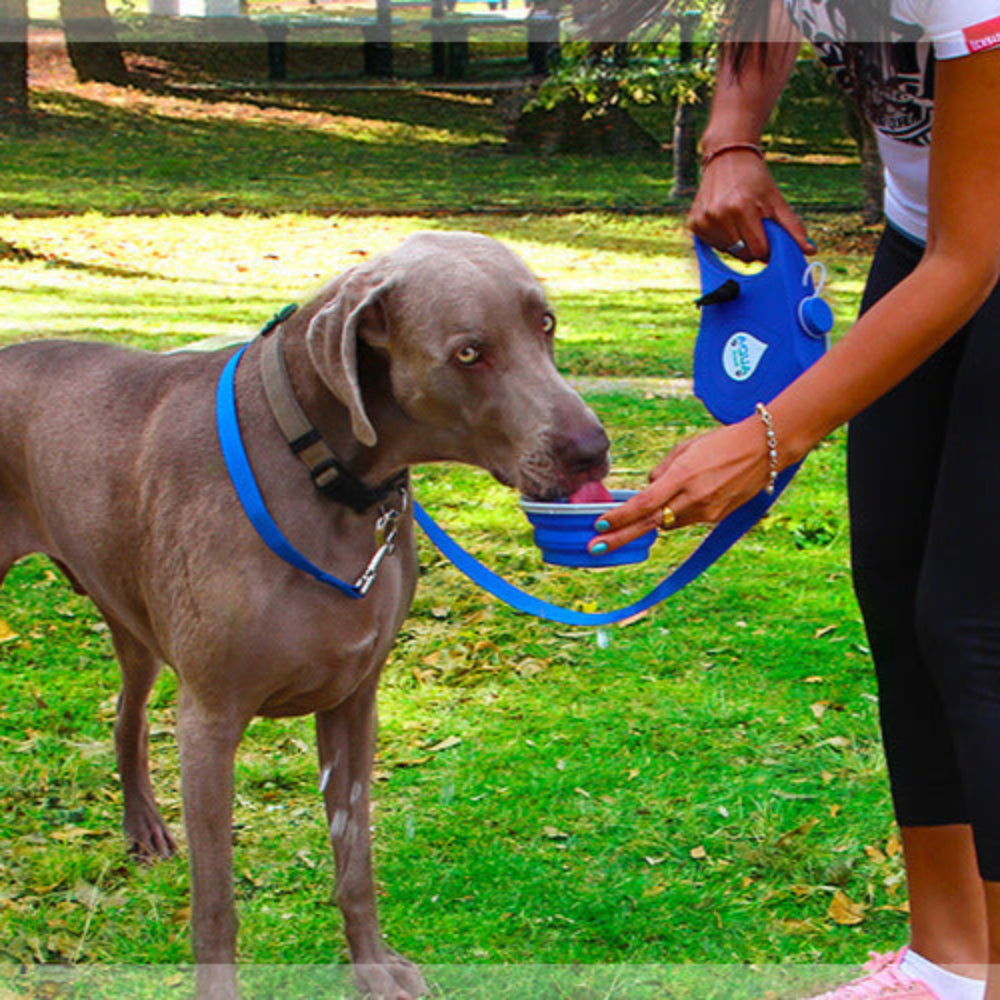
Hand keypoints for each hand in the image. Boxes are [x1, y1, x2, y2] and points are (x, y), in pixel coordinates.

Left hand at [589, 418, 771, 553]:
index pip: (644, 503)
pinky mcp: (716, 518)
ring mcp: (706, 511)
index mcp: (683, 476)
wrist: (763, 450)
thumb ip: (661, 471)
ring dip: (653, 519)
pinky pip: (685, 521)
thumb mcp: (685, 448)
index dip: (620, 516)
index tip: (600, 523)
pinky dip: (676, 514)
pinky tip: (685, 498)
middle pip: (649, 523)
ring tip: (655, 506)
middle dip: (619, 537)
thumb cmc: (721, 442)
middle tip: (594, 547)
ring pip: (667, 523)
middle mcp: (693, 498)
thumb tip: (647, 489)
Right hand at [690, 152, 813, 261]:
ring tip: (740, 222)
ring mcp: (704, 219)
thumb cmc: (755, 178)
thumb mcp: (776, 200)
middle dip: (753, 246)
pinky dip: (722, 240)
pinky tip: (726, 222)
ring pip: (727, 252)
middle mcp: (719, 214)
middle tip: (755, 226)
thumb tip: (810, 250)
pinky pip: (713, 246)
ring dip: (737, 243)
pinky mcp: (694, 223)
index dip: (767, 249)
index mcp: (742, 208)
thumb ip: (793, 227)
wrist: (727, 156)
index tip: (770, 238)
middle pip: (742, 253)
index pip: (759, 249)